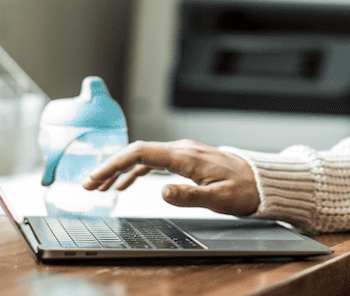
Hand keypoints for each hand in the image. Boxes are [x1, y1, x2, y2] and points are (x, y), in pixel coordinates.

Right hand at [81, 139, 260, 215]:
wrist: (262, 182)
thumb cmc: (244, 190)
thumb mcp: (218, 198)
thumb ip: (189, 195)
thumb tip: (162, 191)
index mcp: (185, 157)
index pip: (140, 152)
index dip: (114, 163)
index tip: (95, 177)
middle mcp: (181, 150)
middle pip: (136, 152)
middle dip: (109, 167)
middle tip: (87, 185)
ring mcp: (183, 153)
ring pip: (142, 157)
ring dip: (119, 170)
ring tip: (99, 186)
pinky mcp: (185, 159)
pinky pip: (153, 161)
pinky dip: (135, 171)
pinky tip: (124, 183)